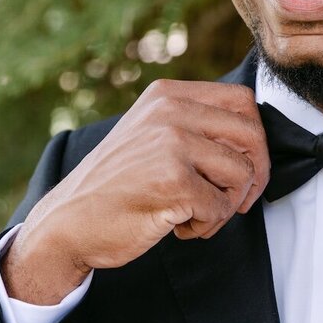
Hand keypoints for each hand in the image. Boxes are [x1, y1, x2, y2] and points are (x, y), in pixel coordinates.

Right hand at [2, 81, 268, 303]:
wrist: (67, 223)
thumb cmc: (115, 187)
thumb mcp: (150, 135)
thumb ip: (194, 125)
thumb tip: (254, 139)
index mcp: (167, 95)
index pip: (242, 101)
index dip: (254, 140)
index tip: (244, 169)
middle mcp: (170, 111)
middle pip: (251, 135)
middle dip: (254, 175)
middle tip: (234, 201)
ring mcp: (171, 143)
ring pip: (241, 173)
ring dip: (226, 206)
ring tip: (196, 216)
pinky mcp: (173, 180)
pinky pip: (220, 206)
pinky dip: (207, 225)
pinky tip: (179, 227)